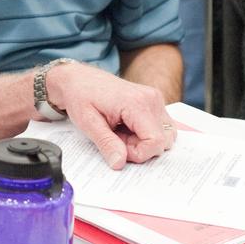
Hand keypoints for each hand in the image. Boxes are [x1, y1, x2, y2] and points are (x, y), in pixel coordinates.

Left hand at [45, 61, 175, 168]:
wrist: (79, 79)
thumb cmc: (82, 96)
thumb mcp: (88, 123)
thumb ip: (106, 144)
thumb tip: (119, 163)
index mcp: (137, 103)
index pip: (156, 142)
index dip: (138, 153)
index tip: (118, 146)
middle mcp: (151, 99)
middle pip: (163, 141)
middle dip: (140, 148)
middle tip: (117, 137)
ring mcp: (155, 99)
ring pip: (165, 136)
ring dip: (144, 141)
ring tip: (121, 132)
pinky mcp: (154, 102)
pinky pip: (161, 127)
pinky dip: (147, 133)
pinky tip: (129, 128)